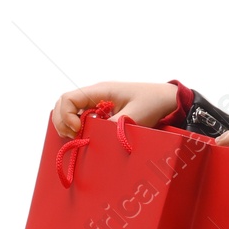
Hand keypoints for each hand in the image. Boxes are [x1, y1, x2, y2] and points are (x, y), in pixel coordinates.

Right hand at [51, 81, 179, 137]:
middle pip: (64, 103)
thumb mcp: (133, 116)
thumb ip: (113, 125)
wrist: (167, 100)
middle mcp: (96, 95)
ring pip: (71, 110)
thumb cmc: (152, 102)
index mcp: (101, 90)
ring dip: (68, 124)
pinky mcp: (104, 111)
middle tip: (73, 137)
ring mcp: (98, 103)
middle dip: (62, 121)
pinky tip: (84, 137)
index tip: (76, 130)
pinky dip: (78, 127)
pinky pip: (83, 116)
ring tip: (76, 138)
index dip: (66, 115)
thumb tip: (94, 137)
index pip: (69, 98)